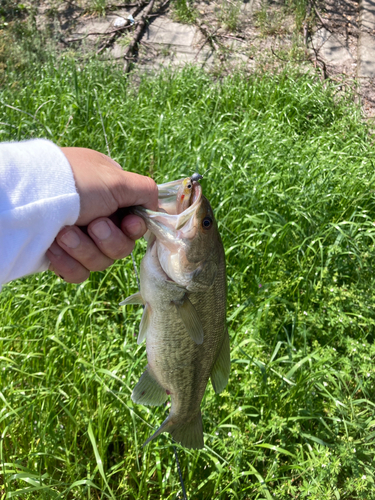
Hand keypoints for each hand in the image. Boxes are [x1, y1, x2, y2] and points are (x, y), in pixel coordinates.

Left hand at [47, 147, 156, 282]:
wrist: (29, 197)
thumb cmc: (76, 182)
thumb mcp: (116, 179)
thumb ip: (146, 191)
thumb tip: (159, 205)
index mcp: (113, 198)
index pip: (136, 225)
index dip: (134, 229)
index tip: (128, 223)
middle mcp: (98, 218)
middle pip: (121, 248)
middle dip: (107, 240)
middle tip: (92, 225)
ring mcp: (79, 239)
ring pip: (100, 263)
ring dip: (83, 249)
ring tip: (63, 233)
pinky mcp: (62, 257)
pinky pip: (78, 274)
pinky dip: (66, 263)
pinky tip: (52, 247)